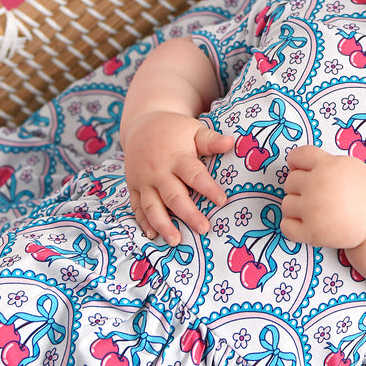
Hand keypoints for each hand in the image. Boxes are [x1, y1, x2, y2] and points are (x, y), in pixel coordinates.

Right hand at [123, 112, 233, 243]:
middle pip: (173, 196)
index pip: (194, 175)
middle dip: (188, 214)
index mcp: (177, 157)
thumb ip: (211, 140)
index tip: (222, 201)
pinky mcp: (134, 187)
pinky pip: (137, 207)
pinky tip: (152, 235)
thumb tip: (232, 142)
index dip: (208, 188)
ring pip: (152, 205)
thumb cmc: (175, 131)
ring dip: (163, 224)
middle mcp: (158, 171)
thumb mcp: (194, 130)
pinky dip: (143, 222)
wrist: (142, 125)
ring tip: (176, 240)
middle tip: (204, 228)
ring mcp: (144, 181)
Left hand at [280, 145, 365, 248]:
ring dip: (296, 208)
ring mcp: (313, 210)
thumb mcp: (349, 167)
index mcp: (328, 166)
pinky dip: (292, 226)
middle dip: (300, 188)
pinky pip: (286, 227)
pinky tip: (304, 224)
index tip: (300, 170)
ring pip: (286, 204)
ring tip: (314, 211)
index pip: (297, 156)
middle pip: (290, 182)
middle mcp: (317, 186)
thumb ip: (324, 162)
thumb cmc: (362, 193)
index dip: (296, 163)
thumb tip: (294, 164)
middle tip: (317, 196)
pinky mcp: (313, 232)